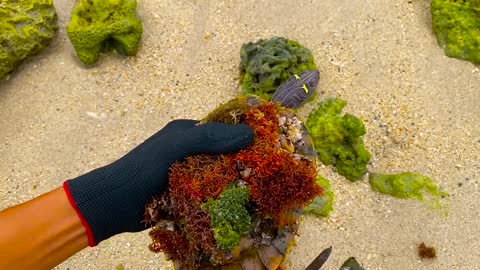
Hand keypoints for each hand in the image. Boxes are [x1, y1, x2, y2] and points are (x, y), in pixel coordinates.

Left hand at [63, 120, 253, 245]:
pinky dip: (220, 198)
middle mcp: (189, 152)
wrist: (118, 201)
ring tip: (257, 191)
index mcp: (187, 133)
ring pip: (218, 176)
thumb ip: (211, 137)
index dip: (243, 136)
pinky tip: (237, 205)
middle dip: (241, 162)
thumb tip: (249, 133)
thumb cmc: (147, 166)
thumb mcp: (179, 145)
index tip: (266, 146)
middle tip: (265, 173)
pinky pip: (209, 194)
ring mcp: (187, 174)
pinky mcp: (185, 195)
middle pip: (223, 154)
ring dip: (232, 183)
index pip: (222, 130)